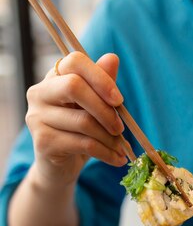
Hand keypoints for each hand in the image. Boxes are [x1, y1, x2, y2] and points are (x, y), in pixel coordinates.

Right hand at [26, 52, 126, 186]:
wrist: (60, 167)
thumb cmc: (79, 132)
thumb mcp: (94, 107)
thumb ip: (103, 83)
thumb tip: (112, 58)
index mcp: (54, 77)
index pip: (74, 61)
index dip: (100, 77)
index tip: (119, 100)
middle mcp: (39, 93)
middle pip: (74, 87)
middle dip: (105, 109)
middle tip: (121, 128)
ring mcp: (37, 117)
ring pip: (83, 121)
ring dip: (110, 137)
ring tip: (122, 148)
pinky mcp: (43, 142)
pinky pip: (83, 143)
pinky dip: (106, 152)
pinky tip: (116, 159)